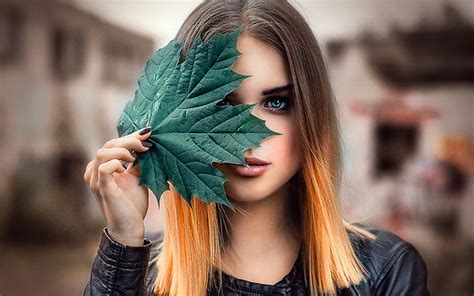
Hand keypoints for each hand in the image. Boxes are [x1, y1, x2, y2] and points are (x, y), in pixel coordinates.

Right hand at [83, 127, 153, 245]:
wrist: (130, 227)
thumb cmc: (132, 204)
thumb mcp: (137, 177)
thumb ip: (137, 162)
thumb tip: (146, 143)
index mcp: (101, 168)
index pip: (112, 144)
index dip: (129, 136)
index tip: (147, 133)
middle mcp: (94, 172)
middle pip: (108, 145)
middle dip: (129, 140)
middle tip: (146, 143)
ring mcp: (96, 181)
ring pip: (102, 152)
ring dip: (122, 150)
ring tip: (135, 157)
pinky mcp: (102, 189)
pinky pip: (104, 168)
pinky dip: (116, 163)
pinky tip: (126, 169)